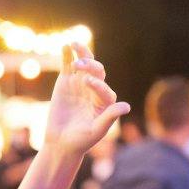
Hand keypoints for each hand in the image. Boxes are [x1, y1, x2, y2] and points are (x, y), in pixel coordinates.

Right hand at [43, 43, 127, 160]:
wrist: (61, 144)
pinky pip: (67, 65)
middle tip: (79, 65)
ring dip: (82, 53)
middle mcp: (94, 89)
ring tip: (75, 44)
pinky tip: (66, 46)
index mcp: (105, 100)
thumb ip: (110, 116)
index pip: (104, 87)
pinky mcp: (65, 82)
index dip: (97, 83)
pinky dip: (66, 55)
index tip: (87, 83)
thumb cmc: (82, 140)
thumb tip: (127, 106)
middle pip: (97, 70)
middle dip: (90, 66)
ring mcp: (79, 83)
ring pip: (84, 63)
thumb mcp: (97, 130)